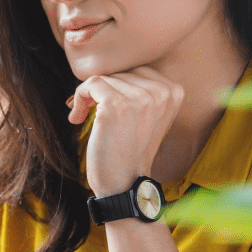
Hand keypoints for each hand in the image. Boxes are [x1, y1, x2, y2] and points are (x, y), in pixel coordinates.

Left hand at [66, 66, 183, 196]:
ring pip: (104, 78)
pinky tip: (77, 117)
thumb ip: (143, 90)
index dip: (118, 85)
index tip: (106, 104)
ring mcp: (139, 98)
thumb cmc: (130, 150)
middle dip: (103, 91)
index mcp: (174, 91)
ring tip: (86, 117)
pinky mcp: (116, 104)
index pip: (137, 70)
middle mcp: (161, 92)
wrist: (124, 184)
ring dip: (88, 97)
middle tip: (93, 112)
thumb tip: (114, 67)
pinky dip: (78, 98)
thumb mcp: (148, 116)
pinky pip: (90, 84)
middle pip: (120, 73)